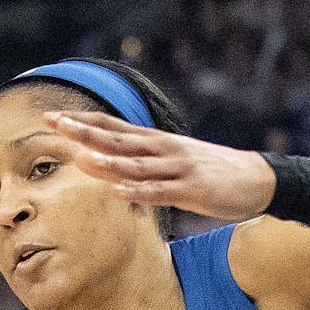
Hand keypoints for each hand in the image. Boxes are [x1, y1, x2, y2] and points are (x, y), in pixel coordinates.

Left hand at [45, 110, 274, 221]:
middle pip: (117, 139)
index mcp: (156, 141)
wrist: (257, 179)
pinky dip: (138, 192)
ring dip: (108, 162)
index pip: (112, 127)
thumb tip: (99, 163)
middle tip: (55, 122)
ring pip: (136, 165)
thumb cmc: (210, 171)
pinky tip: (118, 192)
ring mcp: (177, 168)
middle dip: (84, 131)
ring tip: (80, 158)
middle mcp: (163, 149)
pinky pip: (160, 192)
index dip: (82, 121)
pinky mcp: (192, 190)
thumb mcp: (173, 160)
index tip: (52, 116)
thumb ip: (138, 162)